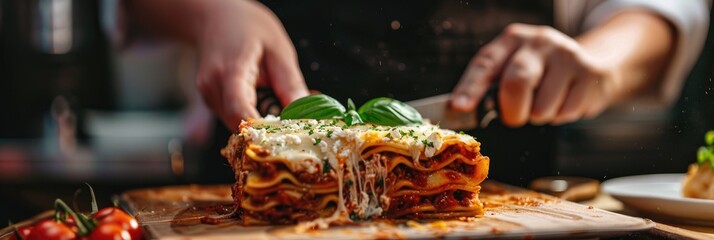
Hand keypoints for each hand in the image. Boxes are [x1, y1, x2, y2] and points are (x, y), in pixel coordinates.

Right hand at [195, 0, 308, 129]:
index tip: (288, 137)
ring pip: (238, 125)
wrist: (215, 16)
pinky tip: (266, 98)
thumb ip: (290, 85)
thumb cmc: (248, 28)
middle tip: (298, 121)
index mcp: (230, 72)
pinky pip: (235, 117)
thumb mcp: (279, 50)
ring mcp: (208, 96)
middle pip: (240, 126)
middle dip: (270, 130)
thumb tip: (305, 117)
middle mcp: (212, 89)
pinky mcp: (211, 101)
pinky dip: (254, 114)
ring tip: (281, 101)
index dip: (263, 132)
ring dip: (262, 122)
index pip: (240, 114)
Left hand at [451, 23, 619, 126]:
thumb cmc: (541, 74)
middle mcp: (539, 41)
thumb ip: (492, 86)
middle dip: (511, 112)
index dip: (470, 87)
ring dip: (539, 117)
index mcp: (512, 39)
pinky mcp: (590, 73)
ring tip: (546, 102)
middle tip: (514, 117)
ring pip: (541, 108)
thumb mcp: (514, 67)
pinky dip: (560, 117)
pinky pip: (565, 113)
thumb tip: (462, 110)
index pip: (486, 63)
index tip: (460, 107)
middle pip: (516, 82)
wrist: (593, 65)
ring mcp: (566, 55)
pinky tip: (565, 100)